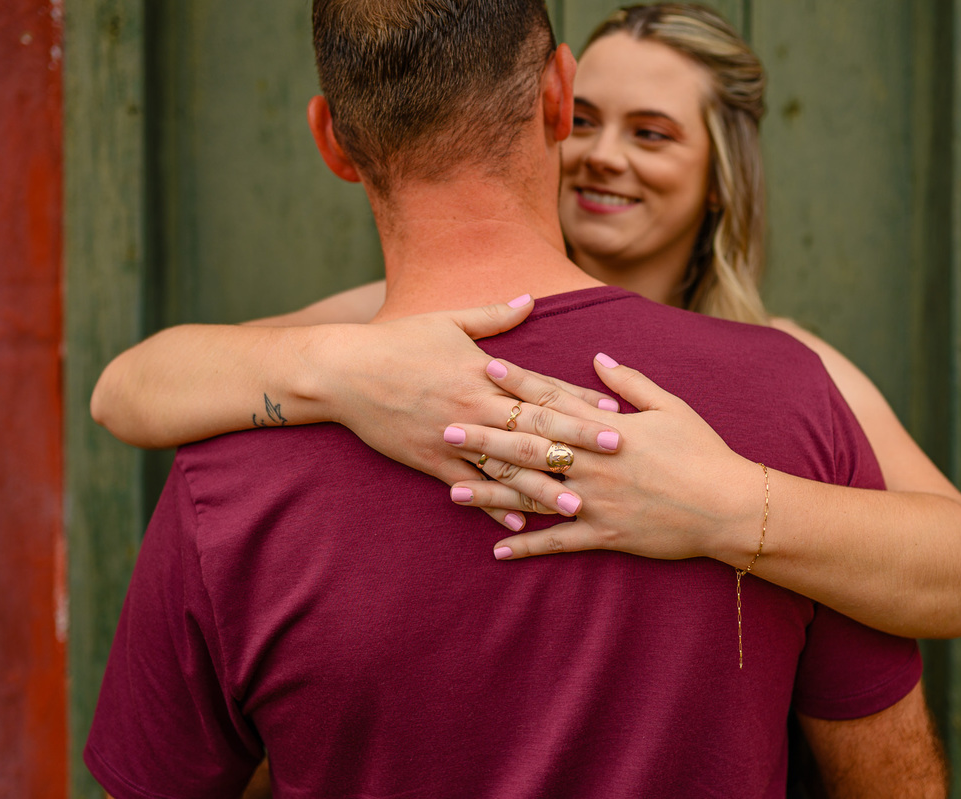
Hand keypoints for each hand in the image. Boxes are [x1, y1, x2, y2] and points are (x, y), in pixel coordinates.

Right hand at [313, 298, 622, 527]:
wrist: (343, 371)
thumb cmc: (396, 340)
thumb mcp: (447, 320)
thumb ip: (493, 315)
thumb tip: (530, 297)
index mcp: (482, 372)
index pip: (540, 389)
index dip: (578, 400)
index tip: (613, 412)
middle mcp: (474, 407)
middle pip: (534, 428)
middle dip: (577, 441)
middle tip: (616, 453)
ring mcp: (453, 437)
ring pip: (507, 466)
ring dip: (544, 485)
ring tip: (577, 503)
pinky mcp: (432, 461)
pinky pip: (470, 488)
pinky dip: (495, 506)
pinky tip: (521, 524)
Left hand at [444, 353, 765, 564]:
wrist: (729, 506)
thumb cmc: (704, 452)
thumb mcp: (670, 407)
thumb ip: (630, 383)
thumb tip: (597, 358)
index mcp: (606, 429)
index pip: (552, 400)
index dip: (517, 383)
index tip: (484, 369)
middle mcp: (593, 463)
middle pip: (529, 446)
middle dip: (486, 437)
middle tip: (445, 428)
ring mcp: (595, 501)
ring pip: (533, 496)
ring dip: (492, 493)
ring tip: (453, 489)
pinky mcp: (604, 534)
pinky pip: (558, 542)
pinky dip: (528, 546)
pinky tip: (497, 550)